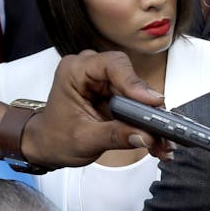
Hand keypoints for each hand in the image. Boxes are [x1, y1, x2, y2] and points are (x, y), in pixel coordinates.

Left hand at [20, 50, 171, 168]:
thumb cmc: (55, 136)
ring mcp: (105, 82)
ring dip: (152, 119)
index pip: (113, 65)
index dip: (135, 83)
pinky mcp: (115, 95)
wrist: (48, 145)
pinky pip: (137, 105)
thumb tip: (144, 135)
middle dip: (148, 107)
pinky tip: (156, 140)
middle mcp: (92, 70)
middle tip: (161, 127)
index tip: (152, 102)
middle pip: (131, 79)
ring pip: (138, 94)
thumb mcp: (84, 140)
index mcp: (75, 70)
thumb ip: (115, 136)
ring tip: (161, 142)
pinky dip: (147, 123)